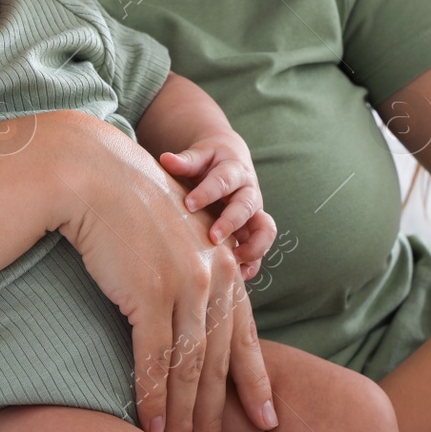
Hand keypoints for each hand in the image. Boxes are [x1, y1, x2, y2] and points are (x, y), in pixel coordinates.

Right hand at [53, 116, 276, 431]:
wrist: (96, 175)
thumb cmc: (130, 204)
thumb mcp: (177, 235)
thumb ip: (193, 270)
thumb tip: (191, 314)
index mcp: (222, 264)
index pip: (244, 334)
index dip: (255, 381)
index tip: (267, 418)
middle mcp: (212, 276)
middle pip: (219, 360)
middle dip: (219, 414)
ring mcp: (183, 285)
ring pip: (190, 367)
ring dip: (186, 417)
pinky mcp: (148, 293)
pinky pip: (154, 359)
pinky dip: (155, 398)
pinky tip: (154, 427)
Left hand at [158, 133, 277, 280]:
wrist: (231, 159)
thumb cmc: (210, 160)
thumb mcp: (200, 154)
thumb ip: (185, 161)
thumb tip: (165, 159)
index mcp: (234, 170)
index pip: (223, 180)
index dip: (207, 193)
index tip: (188, 204)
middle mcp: (249, 192)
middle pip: (247, 206)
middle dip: (231, 222)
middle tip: (212, 237)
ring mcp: (254, 212)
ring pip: (265, 229)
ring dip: (252, 246)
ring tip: (232, 260)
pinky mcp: (254, 229)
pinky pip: (261, 248)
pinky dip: (253, 263)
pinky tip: (238, 277)